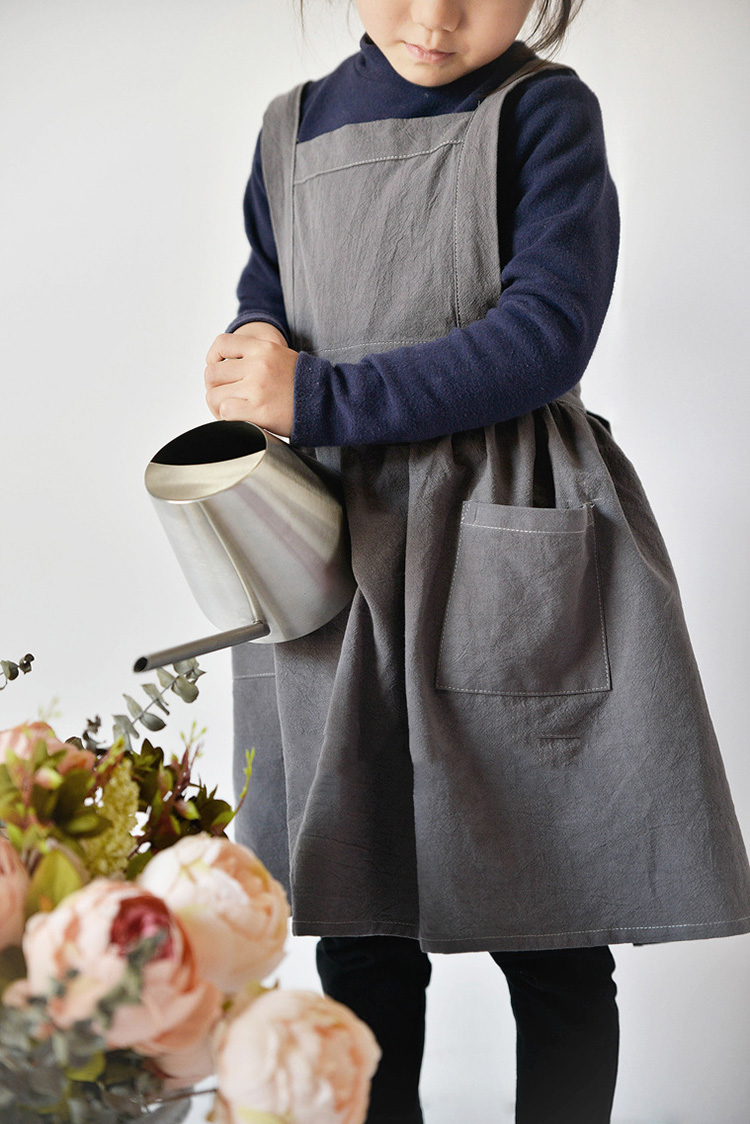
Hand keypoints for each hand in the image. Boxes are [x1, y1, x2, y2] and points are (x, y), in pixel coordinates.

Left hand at [204, 322, 297, 436]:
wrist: (329, 402)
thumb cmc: (305, 383)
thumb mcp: (281, 356)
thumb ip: (256, 356)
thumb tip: (226, 366)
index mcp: (264, 347)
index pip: (222, 344)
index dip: (214, 358)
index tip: (218, 370)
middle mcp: (258, 365)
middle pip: (213, 373)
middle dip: (215, 388)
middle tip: (225, 397)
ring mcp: (257, 388)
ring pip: (214, 395)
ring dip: (218, 405)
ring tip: (230, 411)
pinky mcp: (258, 410)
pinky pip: (225, 412)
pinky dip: (227, 418)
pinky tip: (238, 419)